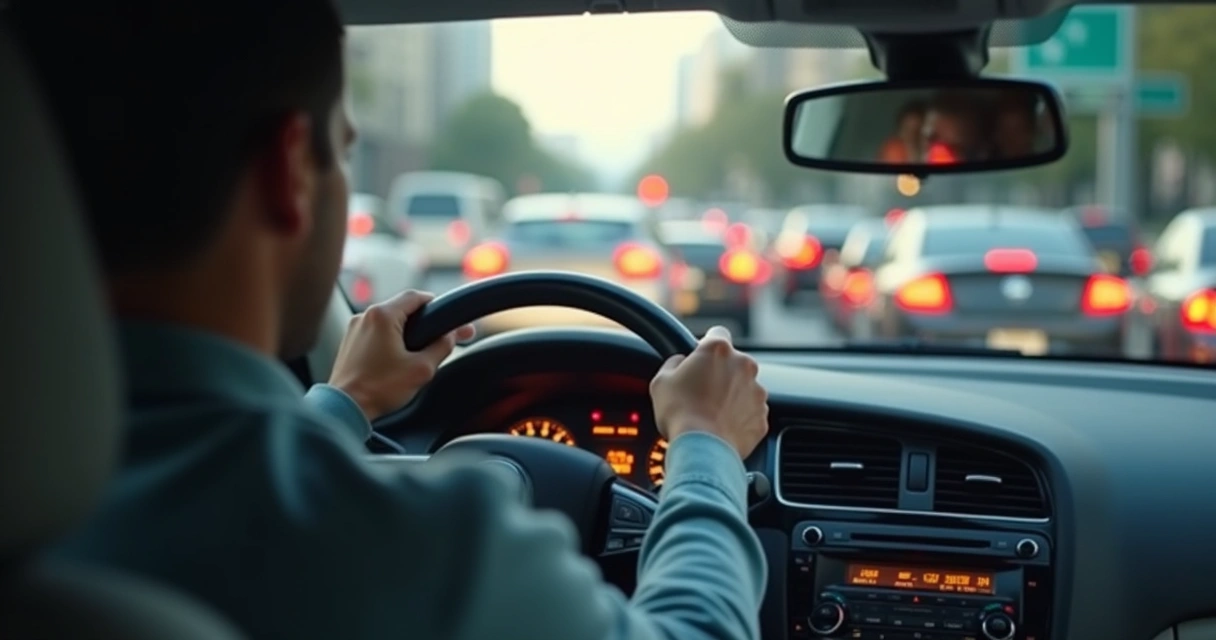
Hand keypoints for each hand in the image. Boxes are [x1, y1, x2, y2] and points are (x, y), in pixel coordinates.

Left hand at [328, 290, 474, 420]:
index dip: (436, 305)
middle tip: (440, 337)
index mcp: (383, 316)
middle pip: (402, 308)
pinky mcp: (350, 342)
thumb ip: (441, 347)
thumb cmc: (379, 389)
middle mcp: (365, 316)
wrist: (345, 408)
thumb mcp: (421, 369)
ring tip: (418, 353)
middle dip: (423, 322)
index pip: (416, 296)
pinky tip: (398, 359)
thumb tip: (451, 336)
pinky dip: (390, 340)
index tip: (447, 318)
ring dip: (406, 332)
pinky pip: (376, 333)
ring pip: (389, 321)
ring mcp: (354, 329)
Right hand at [648, 325, 767, 458]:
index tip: (700, 359)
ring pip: (745, 388)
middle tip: (701, 392)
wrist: (701, 449)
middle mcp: (743, 366)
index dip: (706, 347)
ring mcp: (757, 392)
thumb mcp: (661, 380)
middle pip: (733, 363)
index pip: (717, 333)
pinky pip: (751, 413)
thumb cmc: (680, 413)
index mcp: (718, 350)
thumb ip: (674, 363)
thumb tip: (680, 363)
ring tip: (710, 414)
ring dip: (731, 396)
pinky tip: (721, 428)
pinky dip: (739, 418)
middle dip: (720, 374)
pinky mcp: (762, 417)